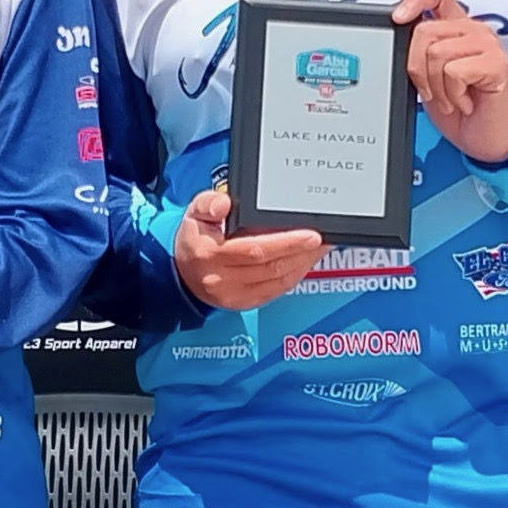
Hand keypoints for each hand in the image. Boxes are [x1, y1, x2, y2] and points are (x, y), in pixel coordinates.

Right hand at [172, 188, 324, 311]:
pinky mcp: (245, 304)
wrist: (183, 276)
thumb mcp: (194, 213)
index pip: (255, 249)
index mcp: (210, 254)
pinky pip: (277, 290)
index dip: (286, 242)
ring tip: (320, 247)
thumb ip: (208, 203)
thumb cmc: (194, 240)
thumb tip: (224, 203)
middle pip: (272, 266)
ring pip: (279, 280)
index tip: (310, 234)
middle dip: (303, 252)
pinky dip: (295, 275)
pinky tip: (305, 262)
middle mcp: (222, 279)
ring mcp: (234, 295)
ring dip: (304, 263)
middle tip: (324, 238)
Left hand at [394, 0, 507, 164]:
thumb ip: (418, 54)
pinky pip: (455, 72)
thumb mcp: (428, 77)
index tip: (398, 19)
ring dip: (437, 87)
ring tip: (451, 99)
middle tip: (431, 91)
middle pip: (425, 31)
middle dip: (416, 68)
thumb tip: (395, 40)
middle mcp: (474, 31)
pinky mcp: (497, 63)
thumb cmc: (458, 109)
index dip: (414, 0)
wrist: (484, 140)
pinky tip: (465, 102)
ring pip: (437, 53)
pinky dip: (453, 95)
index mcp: (456, 28)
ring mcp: (489, 45)